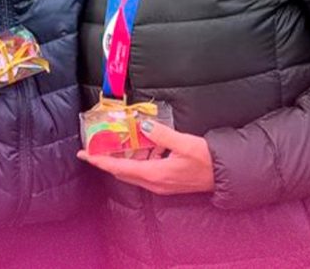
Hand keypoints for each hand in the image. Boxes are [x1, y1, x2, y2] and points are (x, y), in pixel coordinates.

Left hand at [77, 120, 213, 194]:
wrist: (225, 175)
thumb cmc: (207, 160)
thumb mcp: (184, 143)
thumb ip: (161, 134)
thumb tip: (143, 125)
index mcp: (155, 174)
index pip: (120, 168)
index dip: (100, 161)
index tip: (85, 154)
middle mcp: (154, 183)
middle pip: (123, 171)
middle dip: (107, 159)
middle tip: (95, 146)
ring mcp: (160, 185)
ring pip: (134, 171)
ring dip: (126, 157)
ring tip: (121, 140)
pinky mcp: (167, 182)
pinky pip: (146, 171)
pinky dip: (141, 158)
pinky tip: (148, 145)